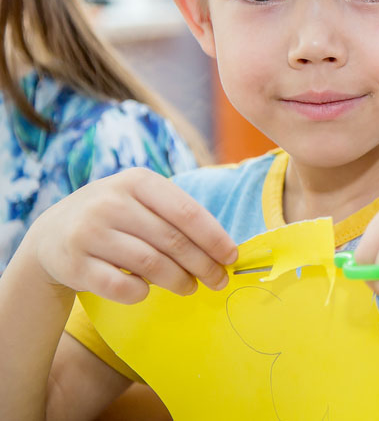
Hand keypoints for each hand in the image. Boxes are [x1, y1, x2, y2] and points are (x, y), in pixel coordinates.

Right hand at [24, 168, 238, 303]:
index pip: (187, 212)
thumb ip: (177, 216)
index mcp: (137, 181)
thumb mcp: (141, 201)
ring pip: (151, 264)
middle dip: (203, 265)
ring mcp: (89, 233)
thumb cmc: (115, 218)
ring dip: (179, 281)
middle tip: (218, 280)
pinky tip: (148, 291)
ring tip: (190, 287)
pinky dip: (141, 293)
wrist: (52, 235)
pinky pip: (121, 286)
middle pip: (173, 240)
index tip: (231, 257)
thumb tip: (223, 250)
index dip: (214, 238)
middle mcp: (110, 202)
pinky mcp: (75, 265)